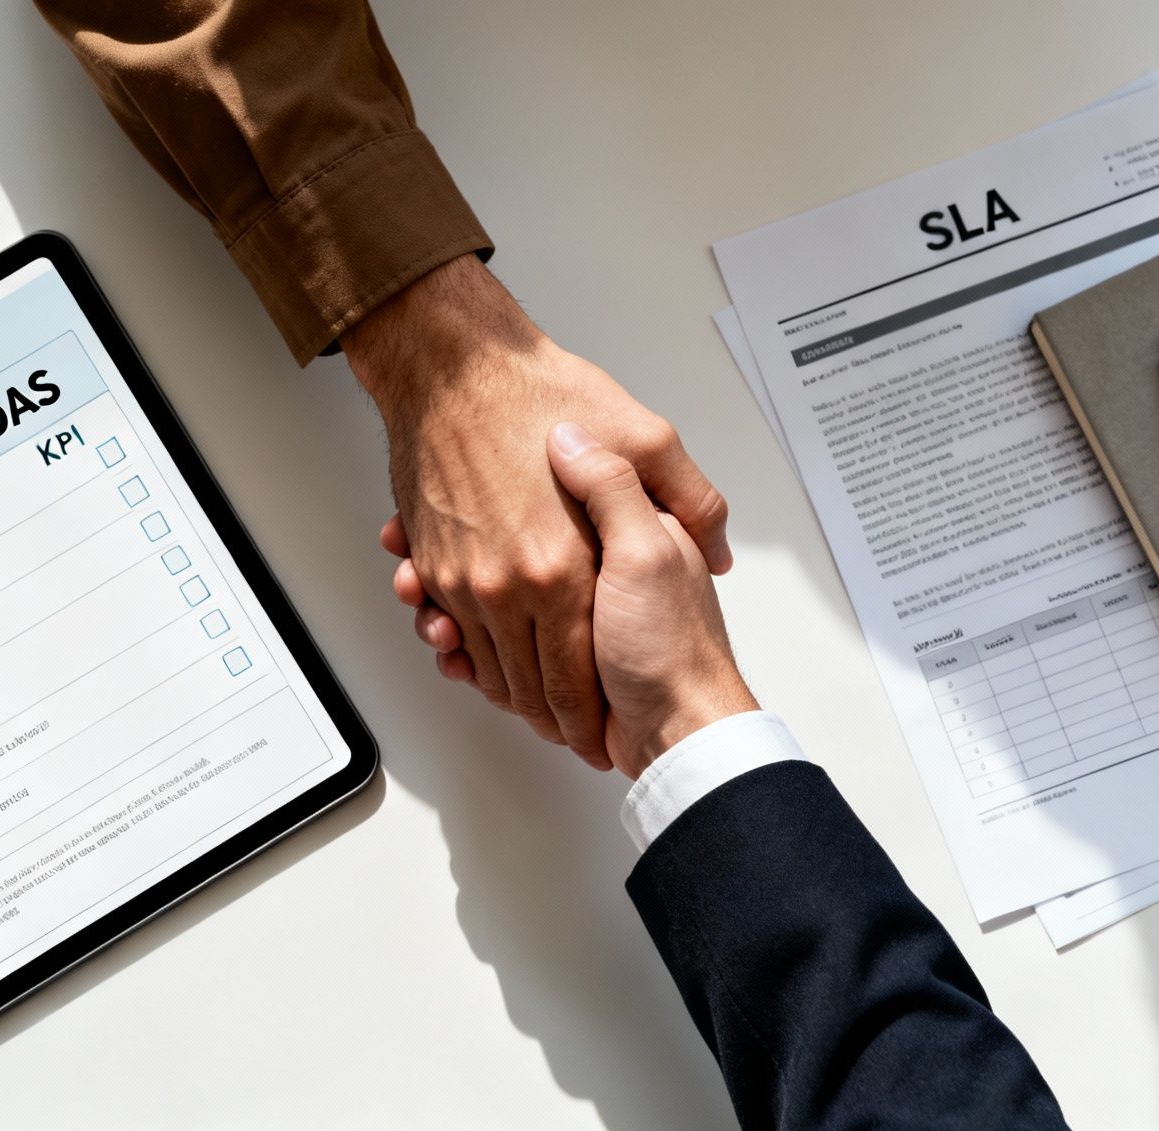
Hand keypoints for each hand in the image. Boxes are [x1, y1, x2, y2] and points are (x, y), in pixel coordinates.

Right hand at [346, 255, 730, 769]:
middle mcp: (515, 578)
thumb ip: (691, 500)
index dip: (595, 718)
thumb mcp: (648, 438)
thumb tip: (719, 546)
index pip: (580, 677)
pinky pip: (452, 632)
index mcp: (569, 564)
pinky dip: (464, 654)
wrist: (455, 367)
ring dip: (505, 693)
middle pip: (529, 686)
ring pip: (486, 667)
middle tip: (576, 732)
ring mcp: (469, 572)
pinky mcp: (438, 559)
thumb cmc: (544, 397)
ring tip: (528, 700)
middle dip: (552, 720)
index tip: (608, 734)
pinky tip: (480, 652)